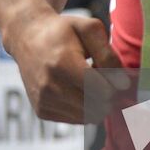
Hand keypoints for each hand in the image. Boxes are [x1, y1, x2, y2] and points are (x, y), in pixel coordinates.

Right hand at [4, 12, 122, 124]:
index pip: (101, 90)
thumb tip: (123, 84)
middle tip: (100, 76)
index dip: (114, 83)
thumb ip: (109, 55)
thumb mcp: (89, 29)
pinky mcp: (41, 111)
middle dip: (107, 95)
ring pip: (88, 117)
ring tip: (88, 82)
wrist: (27, 37)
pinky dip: (83, 108)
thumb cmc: (63, 31)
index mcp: (62, 63)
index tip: (109, 70)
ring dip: (96, 102)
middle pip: (96, 106)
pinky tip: (76, 89)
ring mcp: (43, 100)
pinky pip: (76, 120)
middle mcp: (49, 85)